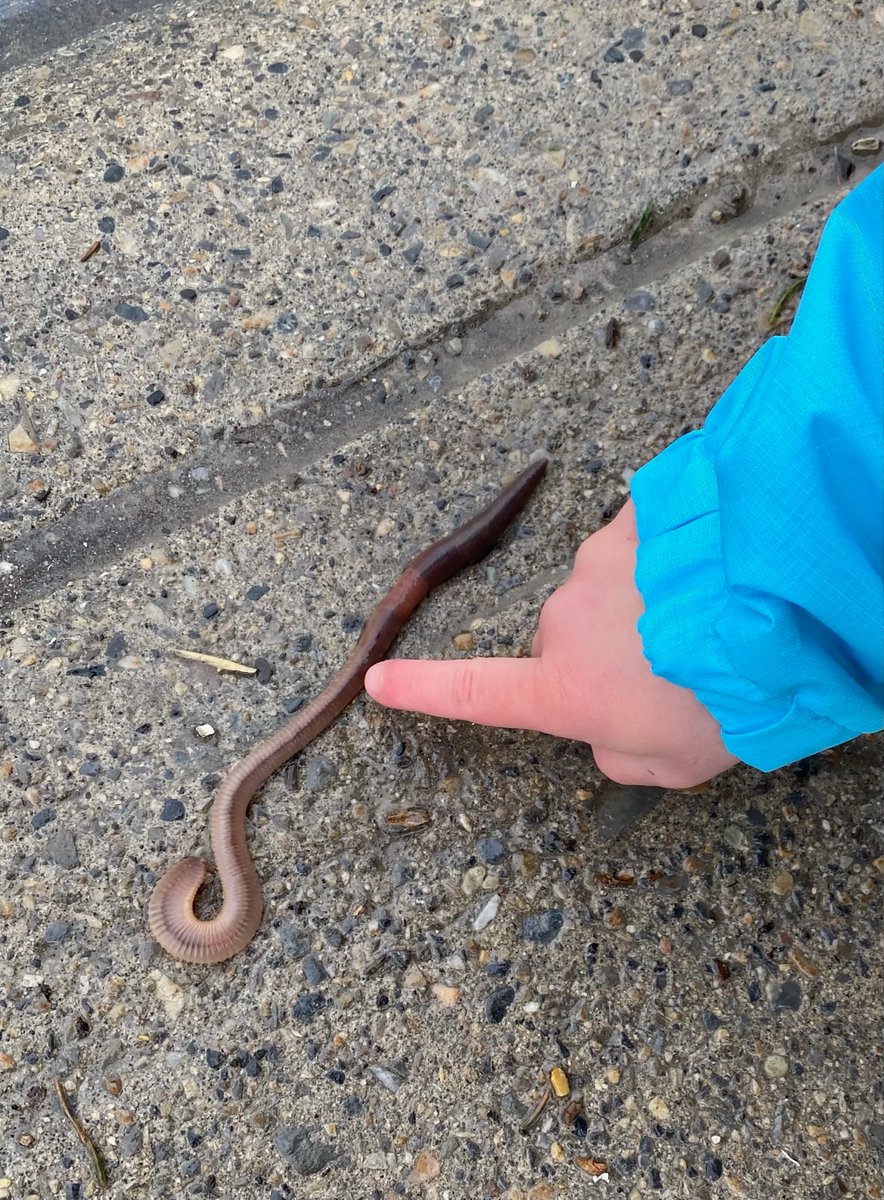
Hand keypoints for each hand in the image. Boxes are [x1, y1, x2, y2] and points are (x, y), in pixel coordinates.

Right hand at [365, 500, 738, 787]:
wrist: (779, 610)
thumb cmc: (725, 699)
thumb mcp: (674, 764)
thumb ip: (619, 755)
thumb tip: (603, 730)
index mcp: (563, 688)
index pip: (476, 694)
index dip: (422, 690)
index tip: (377, 681)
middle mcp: (563, 622)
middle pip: (564, 642)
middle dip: (605, 655)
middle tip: (674, 672)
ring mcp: (595, 566)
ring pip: (604, 592)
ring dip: (640, 607)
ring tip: (705, 623)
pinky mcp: (633, 522)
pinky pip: (636, 544)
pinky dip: (661, 560)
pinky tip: (709, 574)